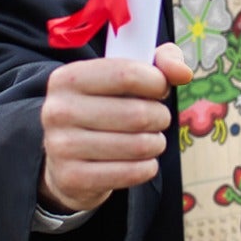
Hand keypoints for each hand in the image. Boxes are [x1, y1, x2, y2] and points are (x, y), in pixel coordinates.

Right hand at [38, 42, 193, 213]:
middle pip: (137, 114)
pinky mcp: (72, 178)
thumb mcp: (126, 76)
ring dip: (156, 143)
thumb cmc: (105, 108)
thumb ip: (160, 62)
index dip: (157, 83)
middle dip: (160, 117)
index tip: (160, 89)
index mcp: (68, 78)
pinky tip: (140, 161)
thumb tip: (183, 73)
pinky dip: (147, 167)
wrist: (67, 158)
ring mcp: (61, 146)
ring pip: (138, 145)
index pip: (127, 74)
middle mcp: (58, 110)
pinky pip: (131, 173)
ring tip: (149, 140)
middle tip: (157, 119)